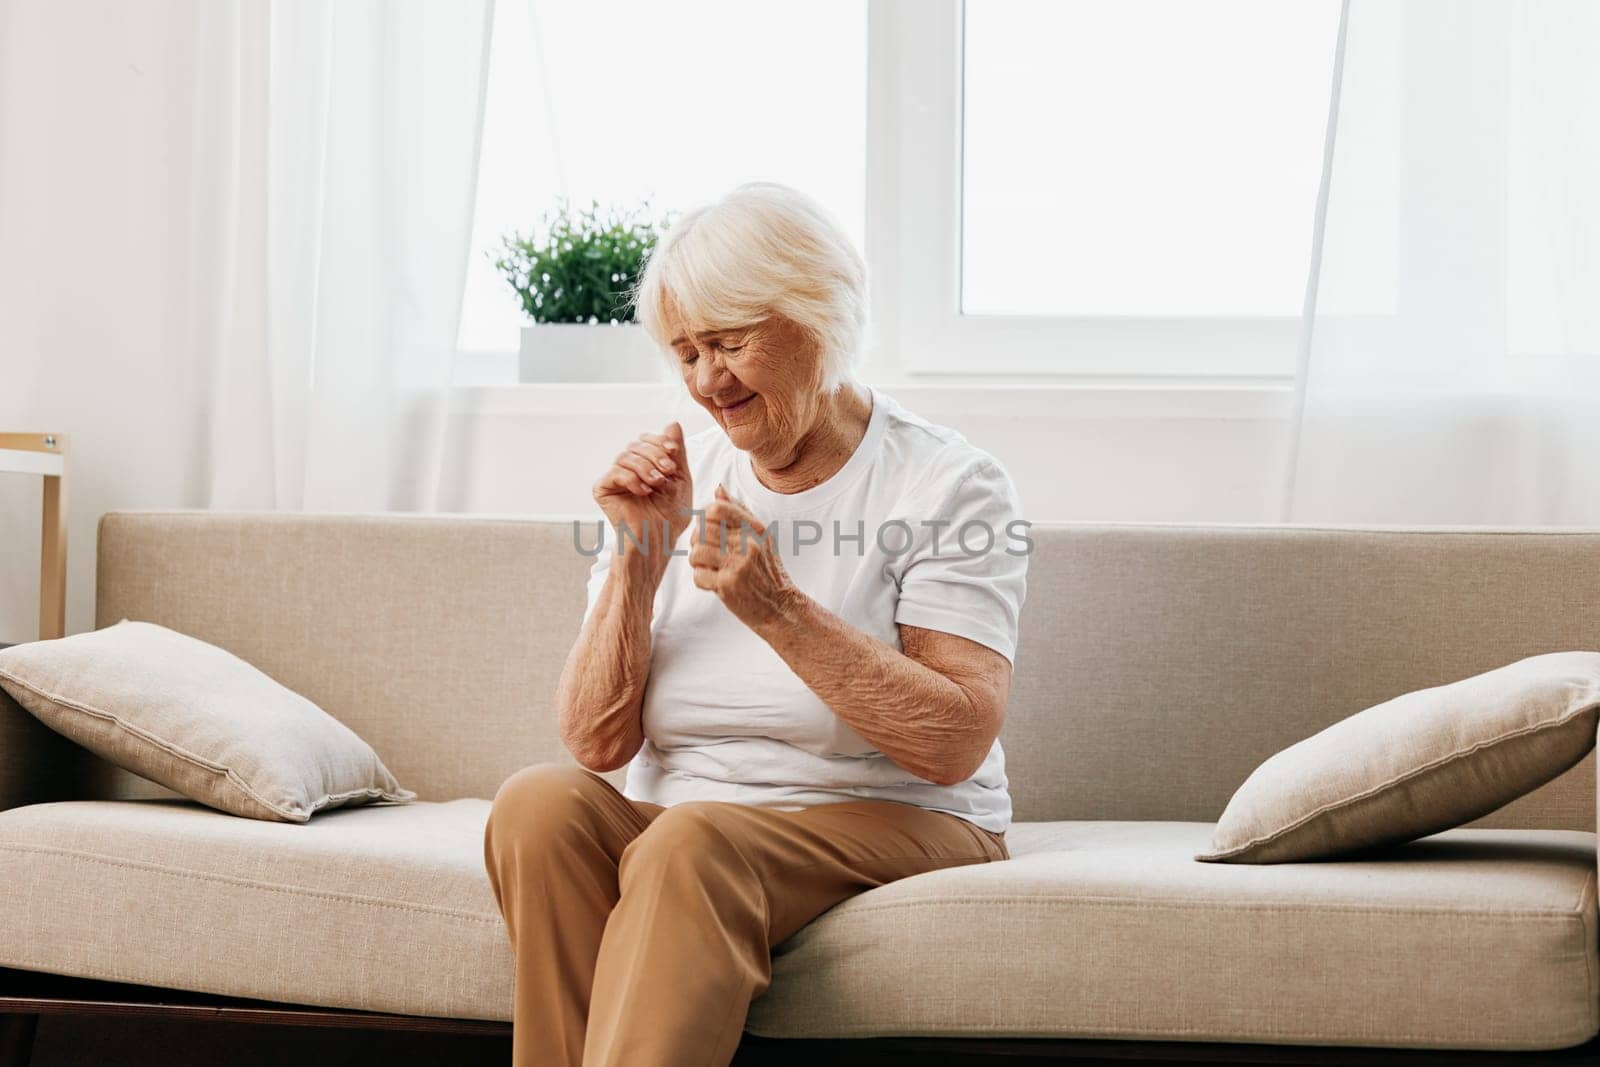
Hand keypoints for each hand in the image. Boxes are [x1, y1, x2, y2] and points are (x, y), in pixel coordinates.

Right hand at [592, 421, 692, 560]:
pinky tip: (644, 492)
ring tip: (658, 484)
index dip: (660, 441)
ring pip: (625, 456)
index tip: (674, 452)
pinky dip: (632, 479)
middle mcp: (627, 468)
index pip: (647, 440)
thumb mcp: (680, 479)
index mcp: (644, 464)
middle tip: (668, 471)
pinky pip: (614, 473)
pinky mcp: (602, 489)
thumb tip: (673, 423)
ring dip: (645, 468)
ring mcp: (614, 478)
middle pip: (636, 445)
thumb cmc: (670, 515)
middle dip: (655, 455)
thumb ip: (677, 453)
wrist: (657, 541)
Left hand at [689, 484, 799, 627]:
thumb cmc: (766, 570)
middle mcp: (747, 544)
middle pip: (702, 531)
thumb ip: (739, 511)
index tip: (710, 530)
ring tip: (709, 567)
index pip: (716, 509)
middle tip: (706, 552)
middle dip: (697, 541)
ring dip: (697, 562)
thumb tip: (718, 488)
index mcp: (754, 528)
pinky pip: (698, 575)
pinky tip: (714, 582)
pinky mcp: (728, 585)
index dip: (705, 518)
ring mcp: (737, 564)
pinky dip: (702, 580)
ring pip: (696, 552)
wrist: (779, 606)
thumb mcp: (760, 536)